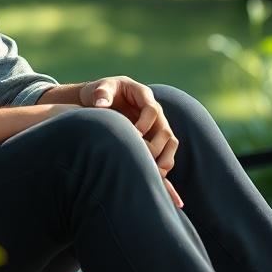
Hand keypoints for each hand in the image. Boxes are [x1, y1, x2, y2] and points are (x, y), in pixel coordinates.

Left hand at [80, 76, 182, 208]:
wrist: (105, 99)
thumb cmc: (103, 92)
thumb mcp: (101, 88)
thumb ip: (101, 93)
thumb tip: (101, 104)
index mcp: (143, 95)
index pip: (152, 109)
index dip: (145, 122)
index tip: (134, 133)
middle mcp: (154, 110)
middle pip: (165, 128)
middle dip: (157, 144)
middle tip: (143, 156)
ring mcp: (156, 125)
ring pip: (170, 142)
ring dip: (166, 158)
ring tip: (158, 173)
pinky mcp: (154, 138)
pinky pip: (166, 152)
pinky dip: (165, 165)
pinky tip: (164, 183)